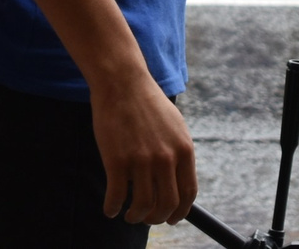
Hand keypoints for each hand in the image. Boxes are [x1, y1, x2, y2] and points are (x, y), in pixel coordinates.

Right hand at [90, 67, 196, 224]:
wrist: (122, 81)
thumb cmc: (146, 103)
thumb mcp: (175, 126)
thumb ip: (179, 153)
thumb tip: (180, 182)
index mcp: (183, 149)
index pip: (188, 193)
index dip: (180, 212)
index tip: (171, 218)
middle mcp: (166, 158)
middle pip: (167, 205)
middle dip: (157, 217)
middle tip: (147, 218)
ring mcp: (141, 160)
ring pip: (142, 206)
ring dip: (135, 216)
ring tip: (129, 215)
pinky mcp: (117, 160)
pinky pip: (116, 197)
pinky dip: (112, 208)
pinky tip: (110, 209)